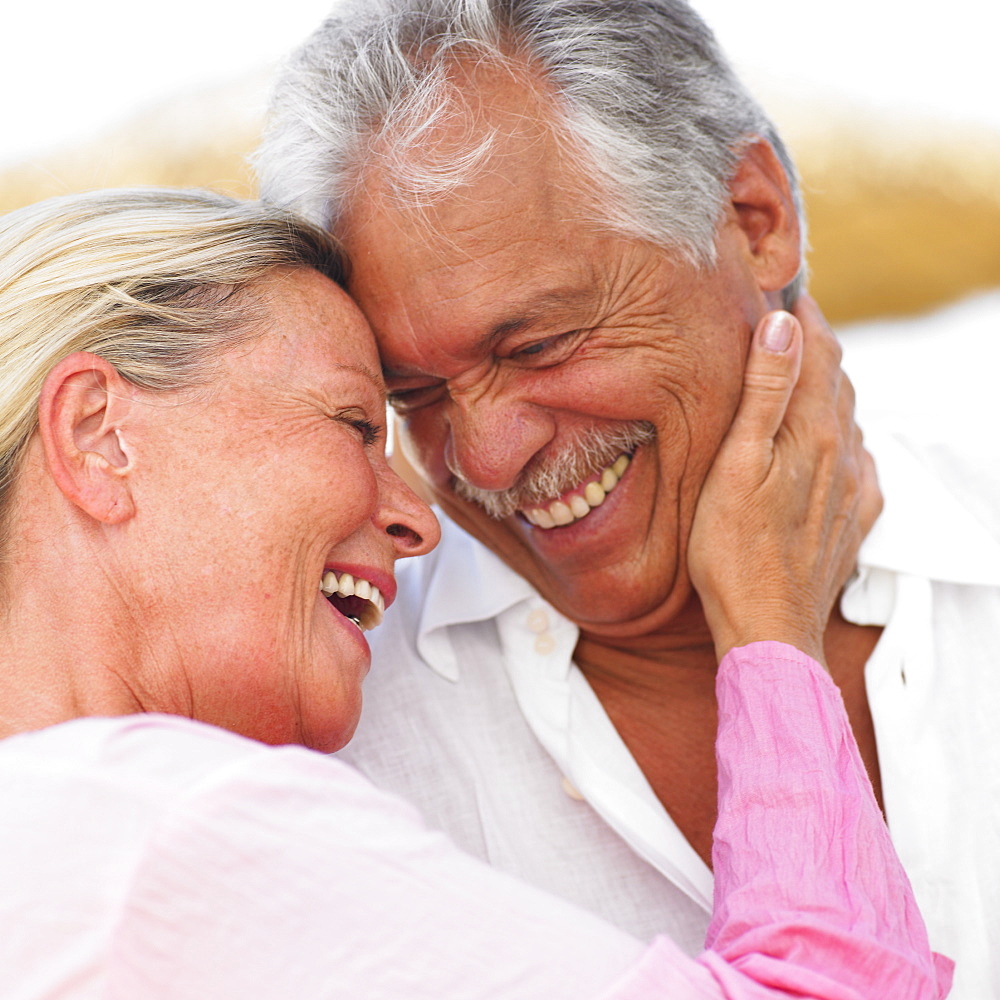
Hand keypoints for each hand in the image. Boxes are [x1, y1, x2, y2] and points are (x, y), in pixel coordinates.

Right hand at [688, 295, 881, 663]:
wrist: (769, 627)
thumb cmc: (733, 551)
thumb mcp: (735, 465)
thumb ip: (764, 394)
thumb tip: (783, 326)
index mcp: (812, 432)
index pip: (816, 351)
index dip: (802, 314)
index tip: (784, 286)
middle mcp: (843, 453)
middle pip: (837, 379)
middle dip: (815, 344)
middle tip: (788, 319)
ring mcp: (853, 486)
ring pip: (848, 417)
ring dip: (827, 385)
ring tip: (802, 370)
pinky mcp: (855, 516)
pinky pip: (858, 458)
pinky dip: (841, 432)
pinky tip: (827, 439)